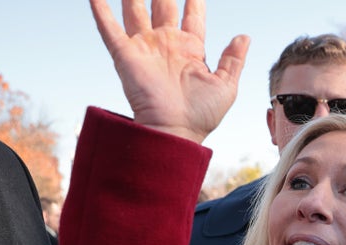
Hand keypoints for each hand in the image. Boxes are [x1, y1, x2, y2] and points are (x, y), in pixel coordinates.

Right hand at [90, 0, 248, 142]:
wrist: (175, 131)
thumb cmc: (201, 115)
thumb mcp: (225, 85)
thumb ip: (233, 60)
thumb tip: (244, 37)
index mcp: (191, 49)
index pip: (192, 15)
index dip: (194, 0)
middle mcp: (166, 44)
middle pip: (163, 6)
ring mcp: (145, 47)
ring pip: (135, 10)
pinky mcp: (125, 55)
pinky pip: (109, 28)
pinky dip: (101, 11)